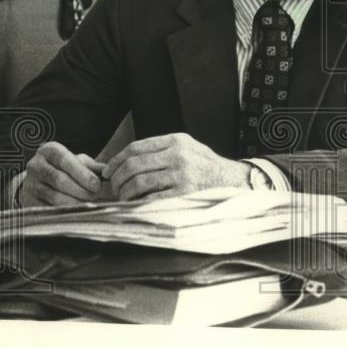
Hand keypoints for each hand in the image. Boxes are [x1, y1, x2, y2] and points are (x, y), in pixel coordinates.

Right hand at [20, 141, 106, 206]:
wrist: (40, 181)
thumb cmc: (65, 169)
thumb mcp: (77, 163)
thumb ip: (93, 167)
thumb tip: (109, 172)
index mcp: (49, 151)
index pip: (64, 160)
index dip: (82, 174)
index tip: (97, 185)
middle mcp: (35, 165)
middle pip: (59, 180)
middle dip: (81, 190)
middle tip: (96, 196)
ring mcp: (30, 184)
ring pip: (54, 197)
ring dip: (75, 203)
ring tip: (89, 204)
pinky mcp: (28, 201)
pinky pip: (49, 209)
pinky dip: (66, 213)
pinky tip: (77, 213)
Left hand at [102, 133, 249, 200]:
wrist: (238, 184)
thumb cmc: (206, 168)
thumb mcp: (187, 149)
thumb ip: (160, 151)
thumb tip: (122, 162)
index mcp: (176, 141)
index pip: (136, 148)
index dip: (116, 160)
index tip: (108, 171)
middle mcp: (179, 155)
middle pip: (134, 165)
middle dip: (117, 178)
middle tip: (113, 188)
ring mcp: (183, 175)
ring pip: (139, 181)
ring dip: (125, 192)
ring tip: (122, 198)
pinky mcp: (186, 195)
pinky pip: (152, 199)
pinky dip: (138, 203)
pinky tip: (135, 206)